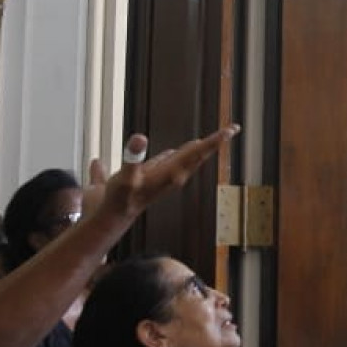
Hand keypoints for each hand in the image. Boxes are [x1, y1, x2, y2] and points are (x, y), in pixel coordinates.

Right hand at [96, 127, 238, 220]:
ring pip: (190, 159)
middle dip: (215, 142)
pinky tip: (180, 150)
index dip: (214, 141)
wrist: (115, 217)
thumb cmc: (121, 200)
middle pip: (199, 155)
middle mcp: (173, 175)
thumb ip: (133, 158)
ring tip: (213, 139)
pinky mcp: (158, 178)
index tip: (231, 130)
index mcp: (170, 173)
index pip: (197, 152)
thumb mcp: (125, 178)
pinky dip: (182, 155)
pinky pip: (175, 162)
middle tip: (232, 129)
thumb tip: (140, 139)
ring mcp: (167, 177)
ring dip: (202, 148)